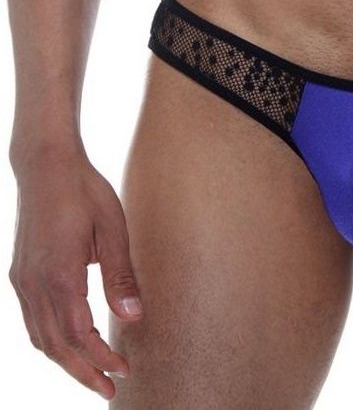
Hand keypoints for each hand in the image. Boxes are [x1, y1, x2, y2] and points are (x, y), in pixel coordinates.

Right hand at [8, 145, 142, 399]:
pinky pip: (32, 320)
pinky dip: (50, 341)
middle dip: (83, 372)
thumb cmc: (85, 191)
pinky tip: (68, 343)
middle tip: (111, 389)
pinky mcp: (20, 273)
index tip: (123, 371)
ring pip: (40, 337)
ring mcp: (22, 280)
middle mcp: (34, 283)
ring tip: (92, 372)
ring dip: (65, 361)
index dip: (100, 359)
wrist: (46, 164)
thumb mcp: (113, 228)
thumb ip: (120, 276)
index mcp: (60, 275)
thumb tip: (133, 317)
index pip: (79, 336)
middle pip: (56, 346)